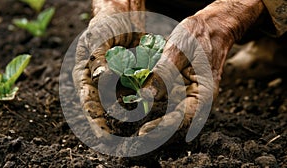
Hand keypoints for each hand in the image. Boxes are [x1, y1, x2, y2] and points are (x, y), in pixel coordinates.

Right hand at [72, 0, 144, 137]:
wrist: (123, 12)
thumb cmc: (105, 22)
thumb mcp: (98, 37)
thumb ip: (97, 58)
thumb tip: (99, 78)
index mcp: (86, 73)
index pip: (88, 101)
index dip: (95, 120)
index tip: (103, 137)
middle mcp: (100, 81)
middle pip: (104, 108)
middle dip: (112, 126)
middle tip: (122, 143)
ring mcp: (116, 80)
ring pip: (120, 103)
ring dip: (128, 118)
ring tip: (137, 134)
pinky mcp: (130, 76)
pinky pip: (135, 92)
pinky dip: (140, 103)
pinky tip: (148, 113)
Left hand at [138, 0, 263, 140]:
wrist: (210, 28)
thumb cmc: (197, 36)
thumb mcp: (179, 50)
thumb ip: (164, 72)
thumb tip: (147, 95)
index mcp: (203, 94)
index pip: (183, 118)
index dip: (163, 127)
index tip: (144, 131)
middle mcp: (197, 99)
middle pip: (177, 122)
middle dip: (158, 130)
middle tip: (138, 136)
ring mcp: (188, 95)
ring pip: (171, 114)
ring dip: (156, 121)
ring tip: (139, 128)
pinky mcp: (180, 90)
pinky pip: (168, 102)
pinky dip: (155, 106)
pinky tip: (141, 107)